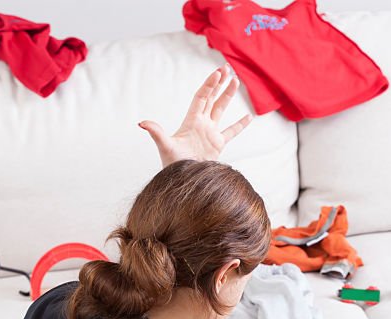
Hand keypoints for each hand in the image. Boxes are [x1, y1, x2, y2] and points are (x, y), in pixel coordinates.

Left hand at [139, 67, 253, 167]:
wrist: (183, 179)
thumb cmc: (172, 164)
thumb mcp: (164, 146)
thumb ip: (156, 133)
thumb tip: (142, 123)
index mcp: (191, 121)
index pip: (202, 97)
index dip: (209, 85)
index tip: (217, 74)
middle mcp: (201, 124)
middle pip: (212, 98)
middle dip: (219, 83)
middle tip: (227, 68)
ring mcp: (210, 133)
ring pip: (221, 109)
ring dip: (228, 96)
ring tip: (236, 81)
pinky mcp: (218, 145)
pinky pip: (232, 132)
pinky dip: (240, 125)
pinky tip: (249, 117)